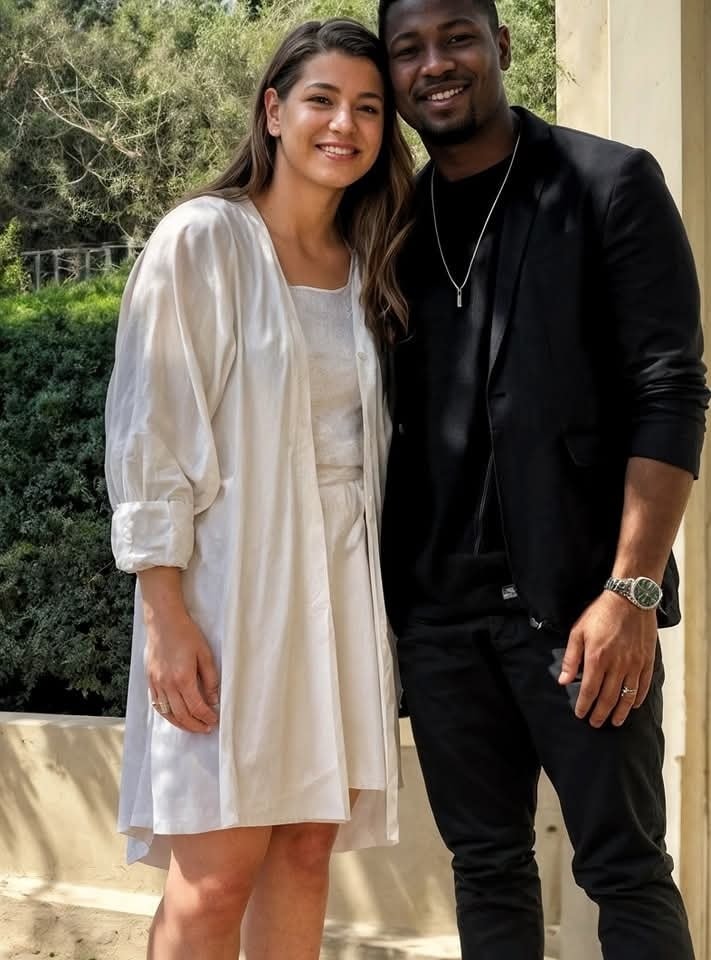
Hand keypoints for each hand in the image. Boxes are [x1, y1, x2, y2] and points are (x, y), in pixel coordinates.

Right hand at [145, 610, 219, 733]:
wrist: (164, 621)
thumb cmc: (186, 634)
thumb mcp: (205, 654)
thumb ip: (210, 679)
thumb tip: (213, 700)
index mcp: (183, 678)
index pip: (196, 707)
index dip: (206, 717)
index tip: (214, 720)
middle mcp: (167, 684)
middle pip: (182, 715)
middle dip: (195, 725)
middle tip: (206, 728)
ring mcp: (156, 683)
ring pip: (168, 714)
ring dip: (181, 724)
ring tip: (193, 727)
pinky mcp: (150, 680)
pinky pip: (157, 705)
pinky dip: (167, 715)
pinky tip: (175, 716)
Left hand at [558, 591, 656, 726]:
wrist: (630, 599)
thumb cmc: (601, 613)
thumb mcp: (578, 632)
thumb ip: (571, 658)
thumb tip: (563, 681)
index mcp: (597, 659)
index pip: (589, 690)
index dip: (584, 705)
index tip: (580, 715)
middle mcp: (616, 665)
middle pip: (608, 698)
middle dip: (600, 713)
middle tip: (596, 723)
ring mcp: (634, 664)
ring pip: (626, 696)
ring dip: (620, 712)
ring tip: (615, 722)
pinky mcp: (646, 661)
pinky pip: (643, 685)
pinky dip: (637, 698)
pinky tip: (632, 705)